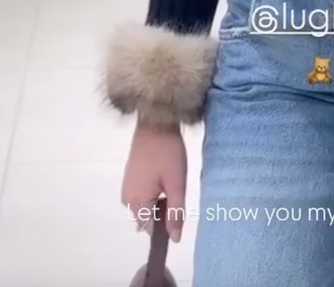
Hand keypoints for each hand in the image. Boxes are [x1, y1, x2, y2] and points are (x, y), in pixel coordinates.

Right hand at [121, 118, 187, 242]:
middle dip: (163, 210)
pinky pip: (143, 194)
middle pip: (148, 217)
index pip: (151, 229)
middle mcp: (126, 199)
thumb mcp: (177, 184)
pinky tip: (163, 175)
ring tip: (170, 180)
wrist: (155, 123)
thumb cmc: (167, 153)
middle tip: (175, 189)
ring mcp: (127, 187)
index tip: (177, 207)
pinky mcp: (130, 177)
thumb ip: (175, 213)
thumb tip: (174, 240)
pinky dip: (154, 190)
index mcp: (136, 203)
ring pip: (146, 205)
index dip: (166, 223)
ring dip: (159, 200)